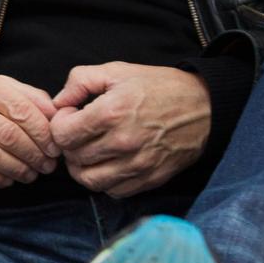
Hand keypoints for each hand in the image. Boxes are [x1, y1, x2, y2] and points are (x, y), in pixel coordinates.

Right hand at [0, 62, 58, 187]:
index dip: (42, 133)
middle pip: (6, 135)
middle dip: (33, 155)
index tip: (54, 147)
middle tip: (46, 165)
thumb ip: (25, 95)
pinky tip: (6, 179)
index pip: (18, 109)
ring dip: (16, 170)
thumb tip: (55, 116)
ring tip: (30, 174)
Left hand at [49, 62, 209, 196]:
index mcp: (112, 113)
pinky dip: (105, 180)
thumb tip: (58, 103)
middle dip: (70, 146)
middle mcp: (124, 142)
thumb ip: (80, 81)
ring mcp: (138, 165)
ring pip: (89, 181)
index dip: (60, 124)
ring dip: (83, 167)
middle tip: (80, 133)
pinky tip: (110, 162)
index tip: (72, 116)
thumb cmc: (159, 87)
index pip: (62, 135)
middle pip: (73, 159)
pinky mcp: (150, 179)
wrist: (205, 107)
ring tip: (91, 151)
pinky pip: (114, 191)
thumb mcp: (117, 71)